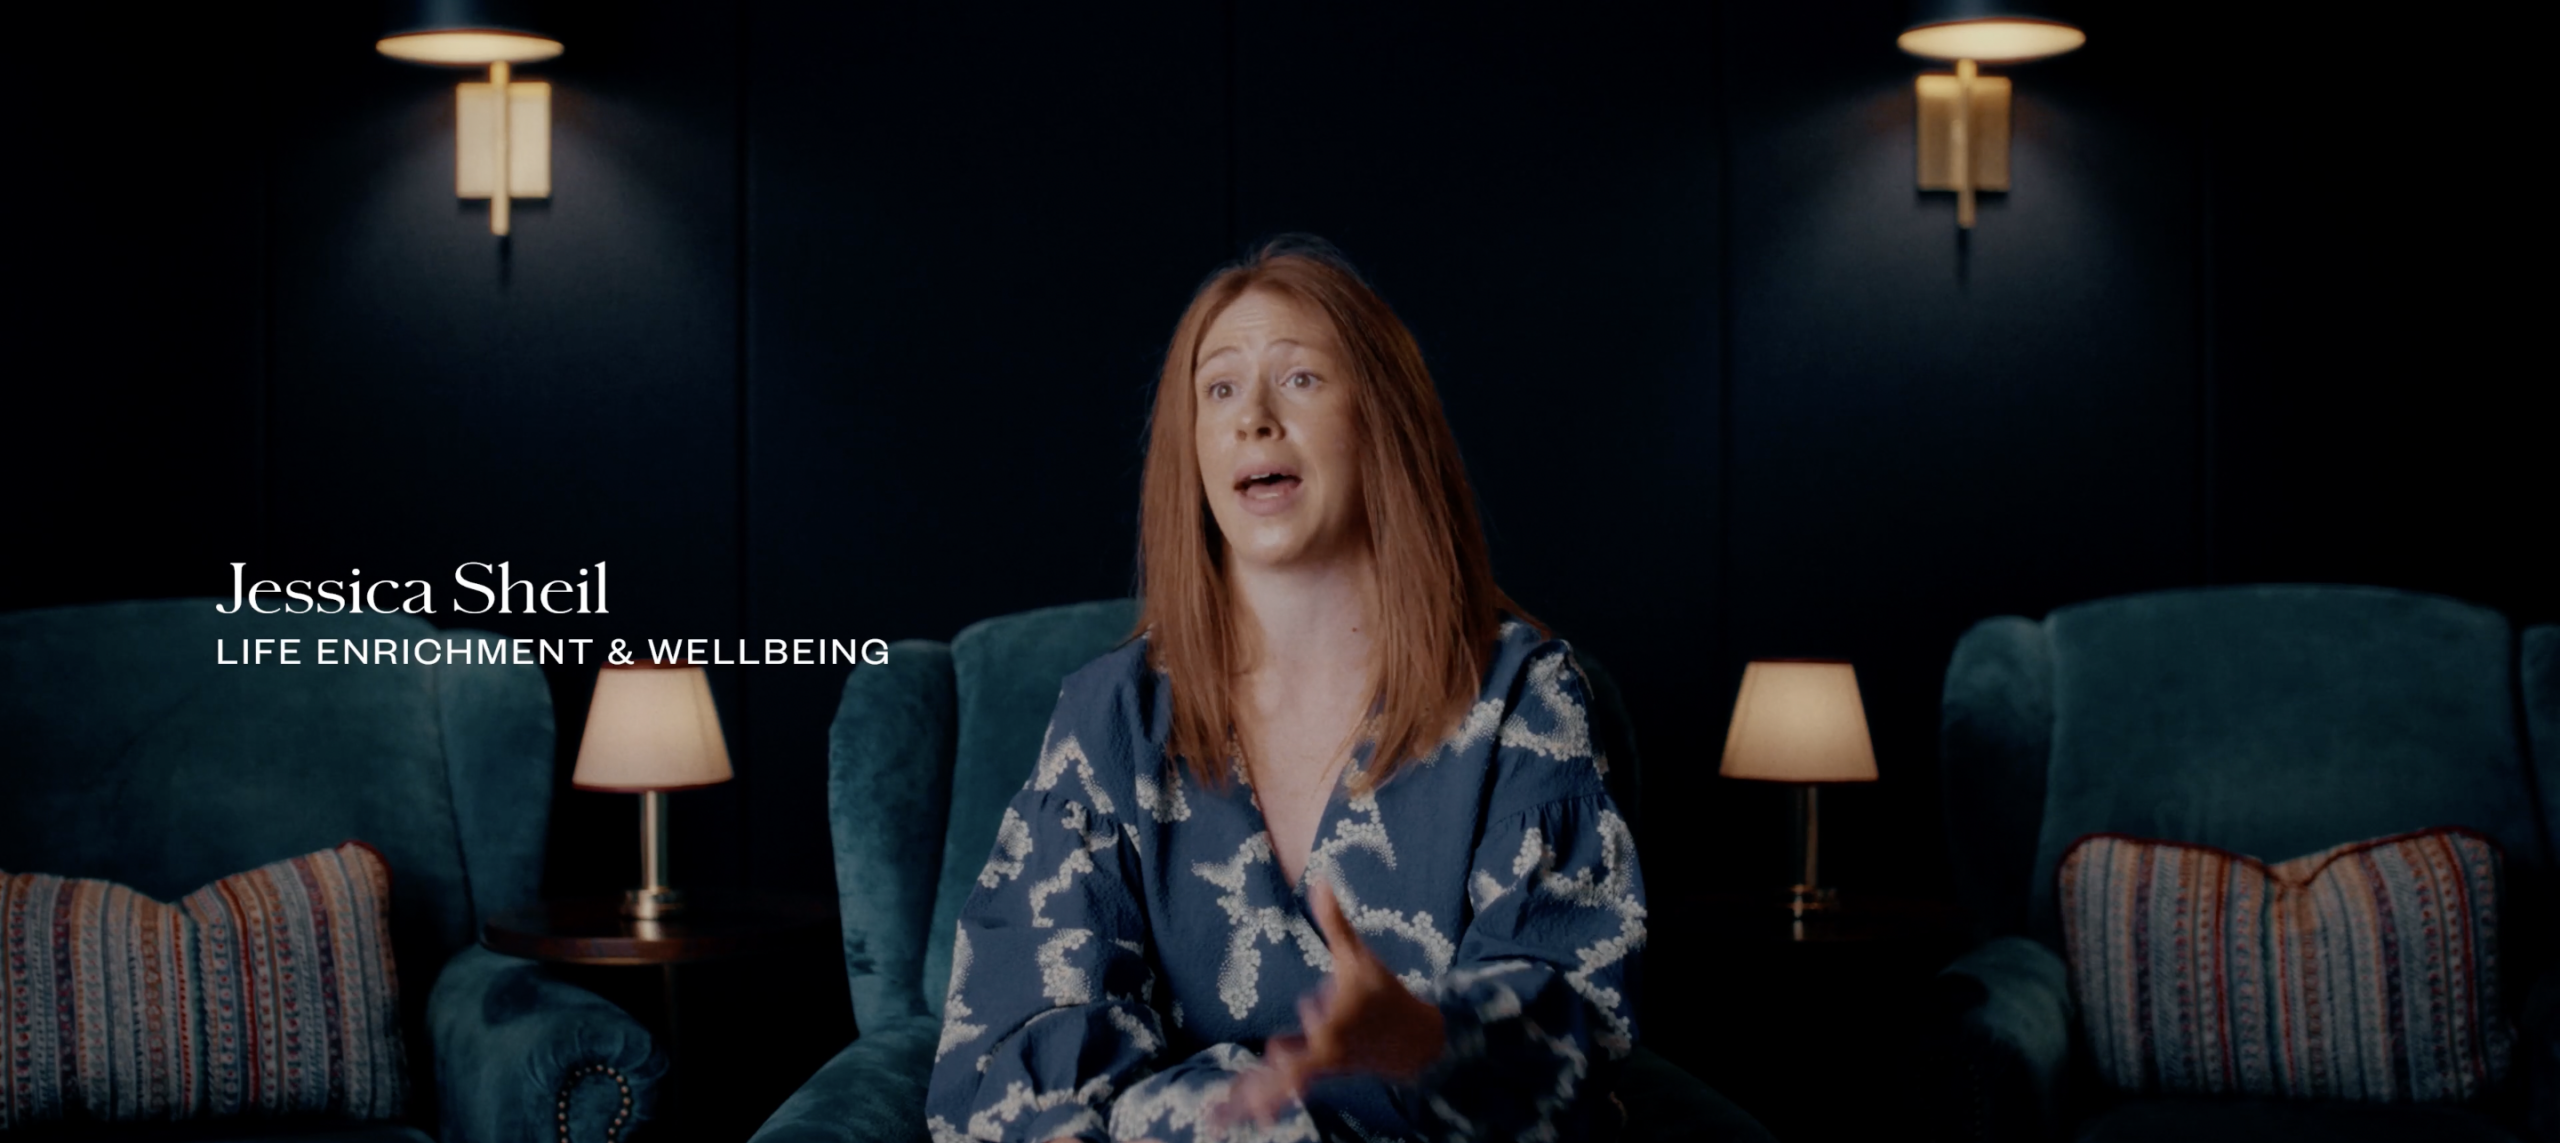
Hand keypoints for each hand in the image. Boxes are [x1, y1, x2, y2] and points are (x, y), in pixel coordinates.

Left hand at [1212, 880, 1446, 1128]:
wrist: (1413, 1042)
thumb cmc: (1384, 994)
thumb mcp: (1361, 957)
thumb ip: (1336, 924)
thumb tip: (1320, 881)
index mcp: (1337, 1022)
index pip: (1315, 1029)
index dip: (1308, 1025)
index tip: (1282, 1044)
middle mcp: (1326, 1050)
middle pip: (1291, 1074)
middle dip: (1265, 1090)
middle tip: (1237, 1107)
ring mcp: (1319, 1066)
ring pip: (1281, 1085)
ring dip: (1251, 1098)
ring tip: (1216, 1117)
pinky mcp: (1315, 1072)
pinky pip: (1281, 1085)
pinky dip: (1259, 1094)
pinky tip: (1233, 1105)